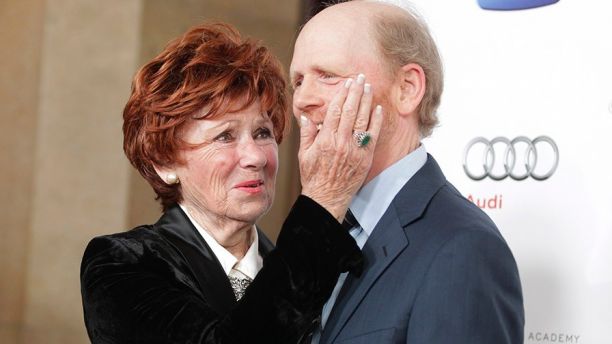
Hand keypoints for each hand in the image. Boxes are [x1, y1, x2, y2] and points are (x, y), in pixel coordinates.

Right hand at [298, 74, 382, 220]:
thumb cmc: (314, 177)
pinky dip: (376, 121)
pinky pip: (372, 135)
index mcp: (325, 140)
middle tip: (360, 78)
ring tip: (369, 87)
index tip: (346, 83)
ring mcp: (355, 150)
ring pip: (362, 120)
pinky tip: (378, 108)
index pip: (335, 110)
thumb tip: (307, 116)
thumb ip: (307, 134)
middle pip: (350, 111)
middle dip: (356, 92)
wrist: (327, 198)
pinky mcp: (365, 158)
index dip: (342, 94)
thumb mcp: (304, 154)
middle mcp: (341, 143)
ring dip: (366, 101)